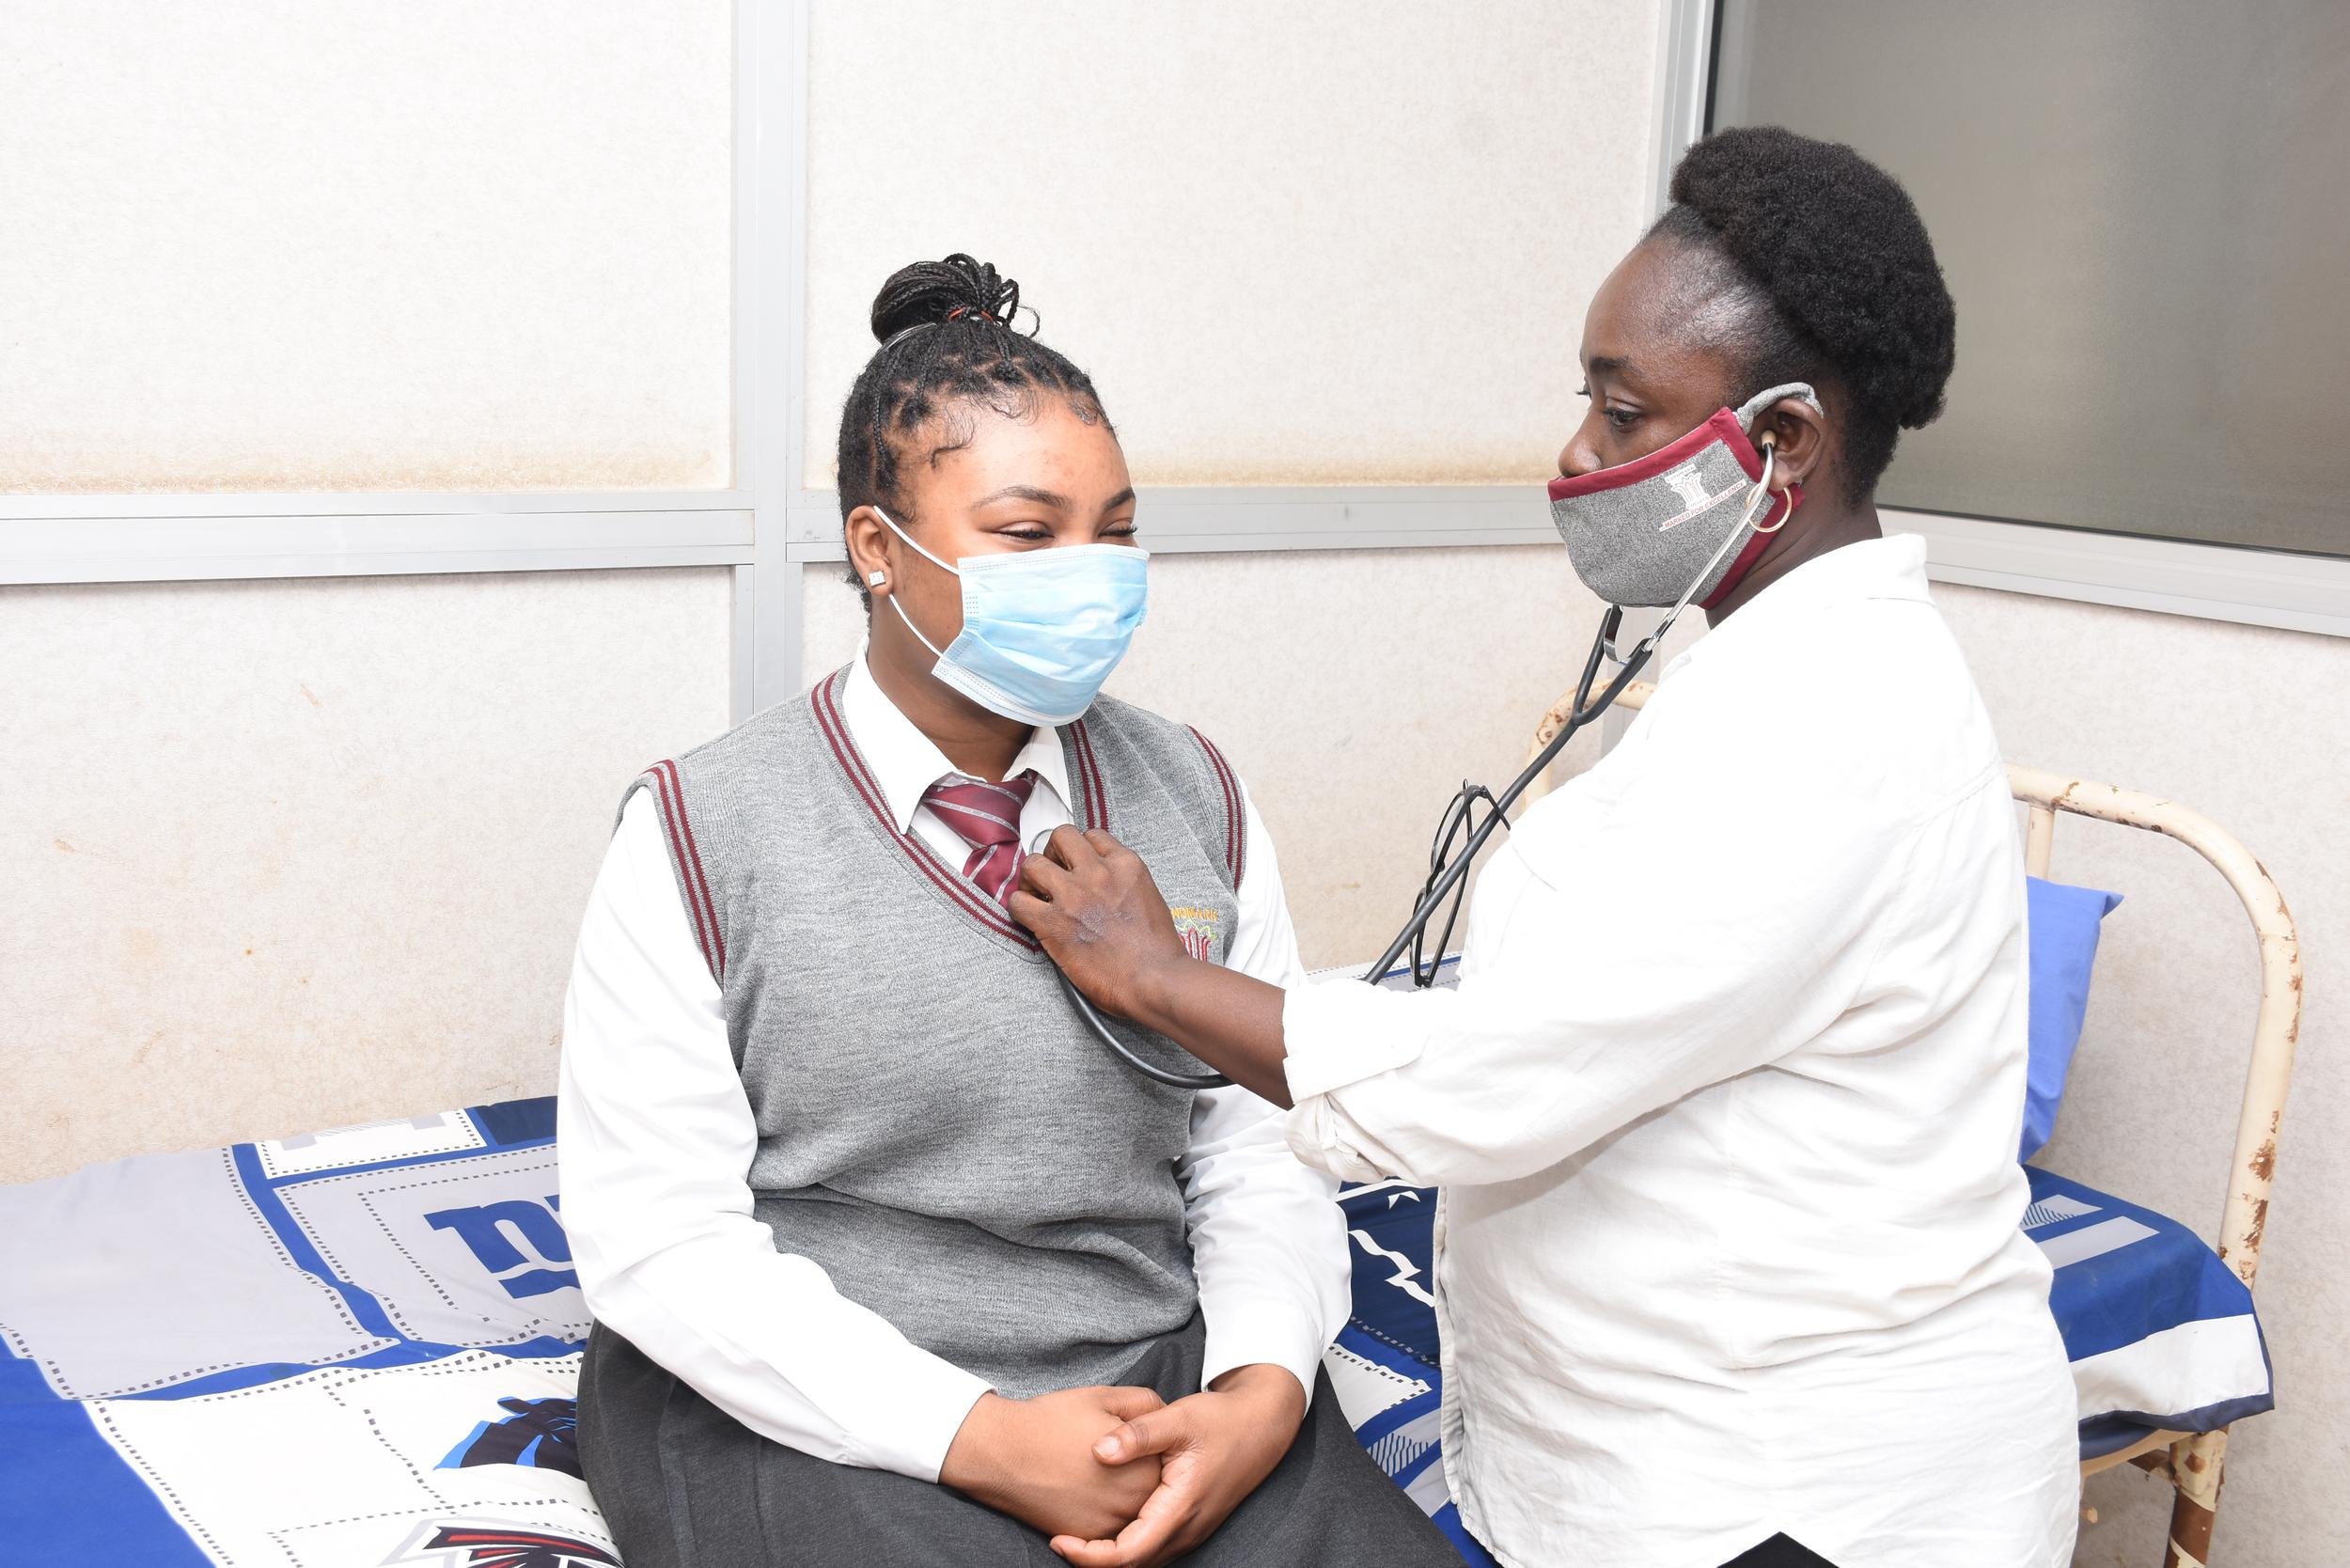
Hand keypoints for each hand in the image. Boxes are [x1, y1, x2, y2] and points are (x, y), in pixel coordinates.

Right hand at [940, 1386, 1167, 1542]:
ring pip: (1128, 1511)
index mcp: (1145, 1469)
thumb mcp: (1107, 1397)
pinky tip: (1082, 1488)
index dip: (1146, 1443)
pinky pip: (1105, 1529)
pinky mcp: (1084, 1538)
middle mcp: (1133, 1505)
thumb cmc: (1053, 1420)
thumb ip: (1147, 1405)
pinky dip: (1099, 1511)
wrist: (1002, 1452)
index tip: (1124, 1432)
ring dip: (1118, 1492)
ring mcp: (1108, 1526)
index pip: (1165, 1460)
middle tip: (1102, 1451)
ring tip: (1091, 1470)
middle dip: (1134, 1470)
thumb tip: (1164, 1416)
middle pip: (1149, 1489)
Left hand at [1011, 826, 1190, 1020]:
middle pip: (1060, 837)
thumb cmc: (1158, 950)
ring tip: (1037, 896)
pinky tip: (1030, 919)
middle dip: (1053, 853)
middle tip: (1054, 874)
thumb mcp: (1149, 896)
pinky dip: (1019, 909)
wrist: (1155, 978)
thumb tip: (1105, 889)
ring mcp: (1073, 895)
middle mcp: (1097, 872)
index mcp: (1125, 865)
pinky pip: (1018, 902)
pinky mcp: (1052, 923)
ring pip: (1033, 863)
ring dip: (1031, 879)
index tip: (1077, 865)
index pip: (1092, 836)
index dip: (1080, 850)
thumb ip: (1124, 883)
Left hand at [1048, 1364, 1307, 1566]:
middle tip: (1057, 1537)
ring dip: (1109, 1555)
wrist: (1262, 1425)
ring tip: (1074, 1535)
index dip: (1090, 1556)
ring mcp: (1191, 1531)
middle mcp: (1187, 1530)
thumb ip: (1138, 1433)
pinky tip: (1104, 1526)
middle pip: (1133, 1566)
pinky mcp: (1189, 1525)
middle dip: (1093, 1560)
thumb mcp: (1178, 1418)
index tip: (1058, 1540)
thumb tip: (1098, 1450)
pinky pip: (1153, 1549)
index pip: (1128, 1554)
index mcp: (1181, 1508)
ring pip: (1143, 1561)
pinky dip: (1125, 1546)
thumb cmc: (1219, 1420)